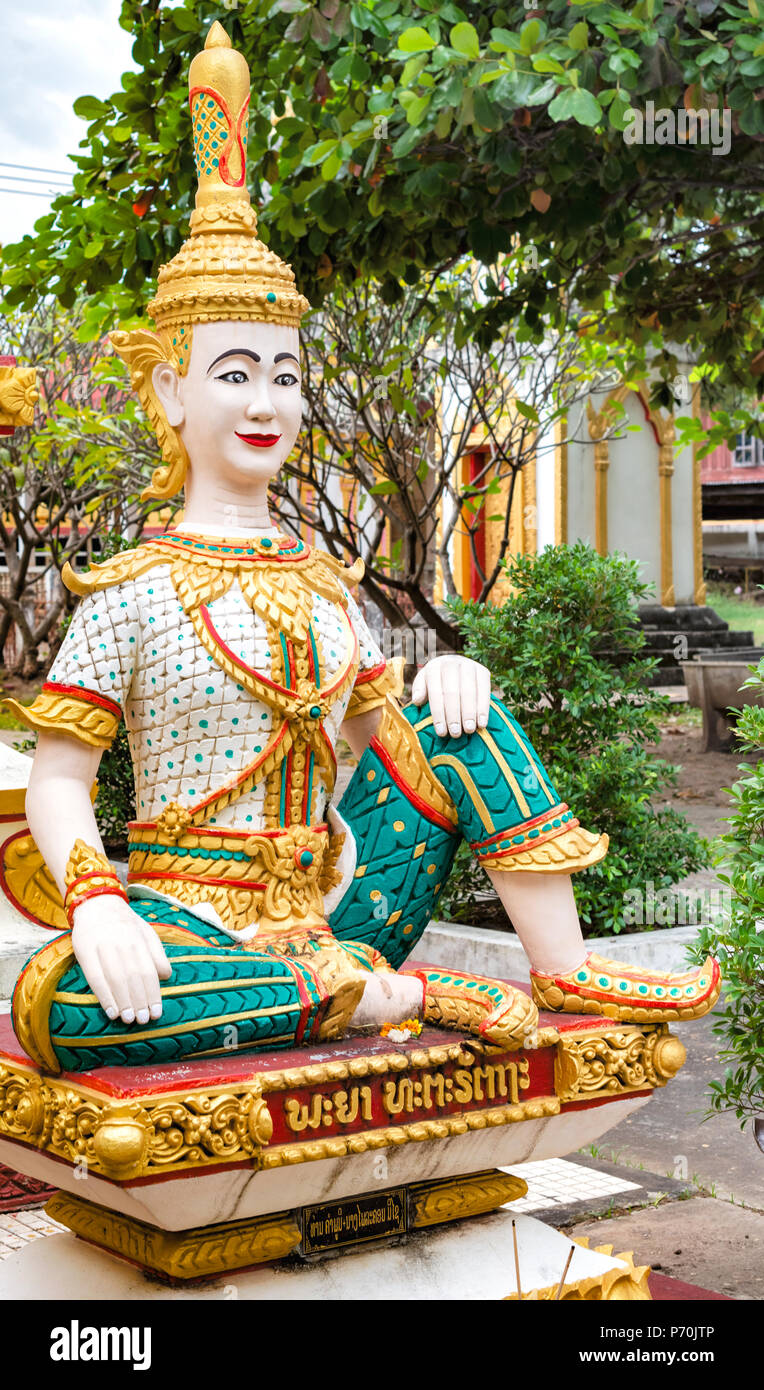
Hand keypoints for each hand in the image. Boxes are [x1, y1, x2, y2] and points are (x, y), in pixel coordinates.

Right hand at [72, 896, 171, 1024]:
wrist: (96, 903)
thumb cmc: (124, 923)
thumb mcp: (145, 931)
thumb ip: (156, 953)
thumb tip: (167, 976)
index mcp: (139, 940)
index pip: (148, 971)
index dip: (153, 993)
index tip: (157, 1013)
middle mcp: (122, 943)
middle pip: (133, 977)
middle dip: (140, 1001)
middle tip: (144, 1020)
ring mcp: (103, 946)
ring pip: (115, 978)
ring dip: (123, 1002)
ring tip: (130, 1019)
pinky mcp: (85, 951)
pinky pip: (95, 977)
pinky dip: (104, 996)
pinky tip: (111, 1010)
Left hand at [411, 655, 490, 737]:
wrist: (456, 668)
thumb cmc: (437, 681)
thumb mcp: (424, 683)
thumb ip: (419, 690)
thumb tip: (417, 700)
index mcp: (435, 666)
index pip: (435, 691)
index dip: (438, 712)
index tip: (441, 732)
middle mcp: (452, 663)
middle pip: (452, 691)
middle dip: (454, 714)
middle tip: (455, 733)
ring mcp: (469, 665)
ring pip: (469, 691)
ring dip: (470, 713)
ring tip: (469, 730)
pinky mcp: (484, 671)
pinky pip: (485, 691)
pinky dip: (483, 708)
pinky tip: (482, 723)